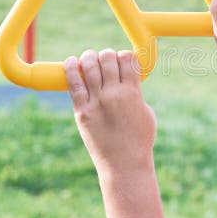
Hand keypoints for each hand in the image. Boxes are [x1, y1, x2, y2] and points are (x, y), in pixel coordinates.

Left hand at [64, 49, 155, 173]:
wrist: (124, 163)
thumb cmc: (139, 139)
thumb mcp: (146, 111)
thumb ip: (136, 93)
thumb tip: (125, 80)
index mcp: (133, 92)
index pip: (127, 59)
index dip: (124, 56)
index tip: (122, 61)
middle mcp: (114, 94)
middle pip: (107, 59)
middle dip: (107, 54)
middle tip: (105, 60)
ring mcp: (96, 102)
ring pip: (89, 66)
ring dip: (89, 57)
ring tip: (89, 58)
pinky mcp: (82, 112)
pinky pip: (73, 84)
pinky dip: (70, 68)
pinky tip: (71, 62)